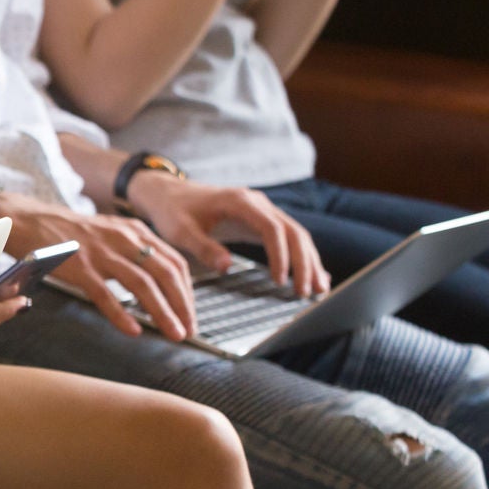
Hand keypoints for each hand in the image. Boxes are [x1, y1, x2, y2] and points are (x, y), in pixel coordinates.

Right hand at [1, 194, 194, 340]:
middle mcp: (123, 238)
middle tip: (188, 330)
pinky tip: (132, 331)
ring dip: (162, 312)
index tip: (190, 314)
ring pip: (142, 285)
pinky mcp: (78, 266)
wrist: (29, 220)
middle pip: (165, 273)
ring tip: (172, 334)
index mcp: (135, 231)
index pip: (175, 262)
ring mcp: (101, 252)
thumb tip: (159, 285)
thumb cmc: (68, 233)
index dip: (187, 291)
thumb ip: (135, 252)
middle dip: (182, 305)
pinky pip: (105, 294)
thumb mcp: (110, 233)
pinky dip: (122, 315)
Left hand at [127, 175, 328, 298]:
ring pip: (296, 235)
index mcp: (240, 202)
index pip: (271, 228)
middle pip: (292, 232)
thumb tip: (227, 267)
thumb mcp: (181, 231)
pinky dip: (303, 257)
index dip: (280, 255)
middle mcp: (257, 203)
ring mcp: (263, 210)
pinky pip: (289, 237)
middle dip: (303, 263)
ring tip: (318, 290)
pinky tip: (316, 276)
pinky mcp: (262, 220)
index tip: (280, 281)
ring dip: (309, 261)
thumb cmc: (173, 212)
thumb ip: (203, 247)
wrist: (169, 194)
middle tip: (305, 293)